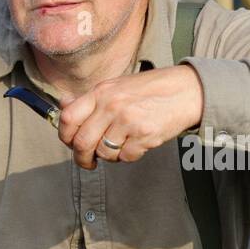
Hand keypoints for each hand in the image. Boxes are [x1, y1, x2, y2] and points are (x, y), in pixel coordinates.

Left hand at [57, 64, 203, 169]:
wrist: (186, 91)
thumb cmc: (151, 89)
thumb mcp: (117, 86)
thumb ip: (92, 99)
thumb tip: (63, 106)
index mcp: (101, 92)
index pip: (67, 117)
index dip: (65, 136)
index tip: (71, 143)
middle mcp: (111, 105)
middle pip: (82, 142)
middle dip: (82, 158)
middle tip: (88, 162)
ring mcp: (128, 120)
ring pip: (104, 152)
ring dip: (109, 156)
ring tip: (120, 147)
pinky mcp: (144, 135)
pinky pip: (126, 157)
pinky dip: (128, 156)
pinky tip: (136, 144)